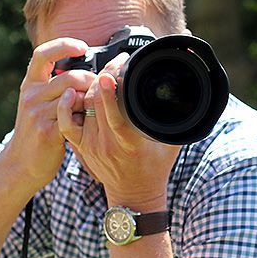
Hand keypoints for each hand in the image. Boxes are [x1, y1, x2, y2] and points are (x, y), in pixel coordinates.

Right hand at [4, 38, 95, 188]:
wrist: (21, 164)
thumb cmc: (38, 131)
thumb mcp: (39, 103)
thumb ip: (56, 86)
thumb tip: (85, 70)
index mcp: (30, 84)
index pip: (42, 53)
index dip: (64, 45)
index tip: (83, 47)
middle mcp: (31, 95)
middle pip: (69, 77)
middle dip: (91, 81)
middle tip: (100, 89)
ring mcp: (37, 113)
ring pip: (73, 95)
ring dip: (89, 100)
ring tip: (91, 108)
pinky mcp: (47, 130)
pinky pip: (73, 116)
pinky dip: (84, 117)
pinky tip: (85, 122)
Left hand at [57, 52, 180, 211]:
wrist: (134, 195)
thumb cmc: (155, 167)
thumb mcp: (172, 143)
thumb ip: (177, 120)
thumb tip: (190, 95)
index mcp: (130, 142)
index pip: (115, 109)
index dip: (113, 84)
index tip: (120, 64)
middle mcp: (108, 143)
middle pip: (97, 100)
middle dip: (105, 74)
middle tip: (116, 62)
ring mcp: (92, 145)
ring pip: (83, 106)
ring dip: (90, 86)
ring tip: (102, 73)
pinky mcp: (81, 147)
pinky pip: (66, 123)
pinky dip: (67, 106)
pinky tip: (74, 92)